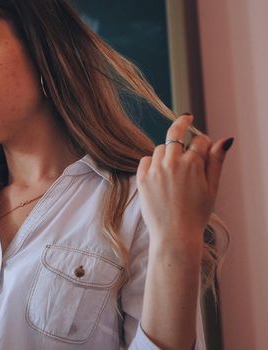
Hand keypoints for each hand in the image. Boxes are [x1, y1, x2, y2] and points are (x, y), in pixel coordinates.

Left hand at [136, 114, 232, 249]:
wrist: (175, 235)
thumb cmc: (197, 213)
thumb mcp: (212, 188)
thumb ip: (216, 162)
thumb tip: (225, 139)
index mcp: (193, 164)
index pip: (199, 140)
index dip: (203, 142)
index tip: (203, 146)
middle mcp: (172, 163)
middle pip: (175, 133)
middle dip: (182, 125)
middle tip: (186, 118)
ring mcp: (155, 170)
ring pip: (160, 148)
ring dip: (168, 151)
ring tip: (174, 167)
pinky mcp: (142, 178)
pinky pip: (145, 160)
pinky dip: (152, 162)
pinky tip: (160, 174)